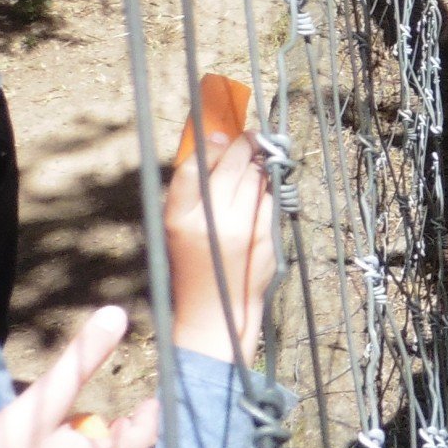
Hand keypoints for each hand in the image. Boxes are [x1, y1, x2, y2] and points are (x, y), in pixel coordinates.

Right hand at [164, 132, 277, 363]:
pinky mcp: (262, 236)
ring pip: (255, 178)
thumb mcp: (179, 230)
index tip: (222, 135)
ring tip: (257, 162)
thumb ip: (193, 193)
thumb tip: (216, 144)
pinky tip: (262, 193)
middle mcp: (208, 221)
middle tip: (252, 136)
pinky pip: (268, 199)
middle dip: (244, 146)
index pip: (193, 167)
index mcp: (179, 218)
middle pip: (231, 166)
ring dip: (259, 166)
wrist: (214, 313)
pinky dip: (267, 191)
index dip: (210, 145)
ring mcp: (239, 228)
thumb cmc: (195, 266)